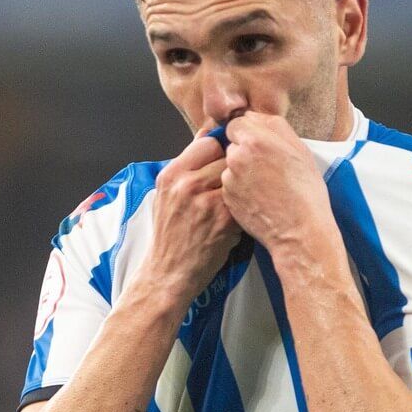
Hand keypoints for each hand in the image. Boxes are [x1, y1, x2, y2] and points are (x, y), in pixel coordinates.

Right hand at [135, 132, 241, 306]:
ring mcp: (206, 201)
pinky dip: (244, 209)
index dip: (221, 150)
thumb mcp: (167, 195)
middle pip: (226, 157)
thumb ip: (187, 169)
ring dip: (241, 187)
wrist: (168, 273)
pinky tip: (236, 219)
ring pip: (238, 178)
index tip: (225, 161)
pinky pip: (244, 201)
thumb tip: (211, 138)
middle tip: (233, 183)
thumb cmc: (170, 235)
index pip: (207, 142)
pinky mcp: (224, 220)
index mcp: (171, 174)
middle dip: (233, 168)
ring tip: (236, 201)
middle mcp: (186, 184)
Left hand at [221, 113, 334, 252]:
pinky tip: (258, 198)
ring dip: (241, 170)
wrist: (300, 231)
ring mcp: (229, 179)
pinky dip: (239, 189)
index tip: (260, 145)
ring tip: (265, 185)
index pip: (237, 123)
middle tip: (266, 167)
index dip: (248, 133)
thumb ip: (273, 126)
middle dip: (244, 151)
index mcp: (256, 139)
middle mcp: (237, 156)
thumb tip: (253, 117)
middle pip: (232, 144)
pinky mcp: (226, 197)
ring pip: (230, 165)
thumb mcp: (299, 149)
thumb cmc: (306, 191)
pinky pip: (229, 185)